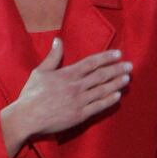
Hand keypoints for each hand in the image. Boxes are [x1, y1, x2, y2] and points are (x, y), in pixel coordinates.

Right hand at [0, 37, 130, 155]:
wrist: (27, 117)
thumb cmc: (31, 94)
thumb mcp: (40, 72)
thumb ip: (52, 56)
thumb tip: (58, 40)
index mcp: (66, 74)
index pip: (91, 63)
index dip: (106, 58)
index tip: (118, 54)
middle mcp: (76, 86)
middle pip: (101, 76)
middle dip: (117, 70)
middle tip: (130, 66)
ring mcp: (79, 101)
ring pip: (102, 90)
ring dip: (116, 83)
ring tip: (127, 78)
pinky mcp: (80, 115)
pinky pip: (99, 106)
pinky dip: (109, 100)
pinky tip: (118, 96)